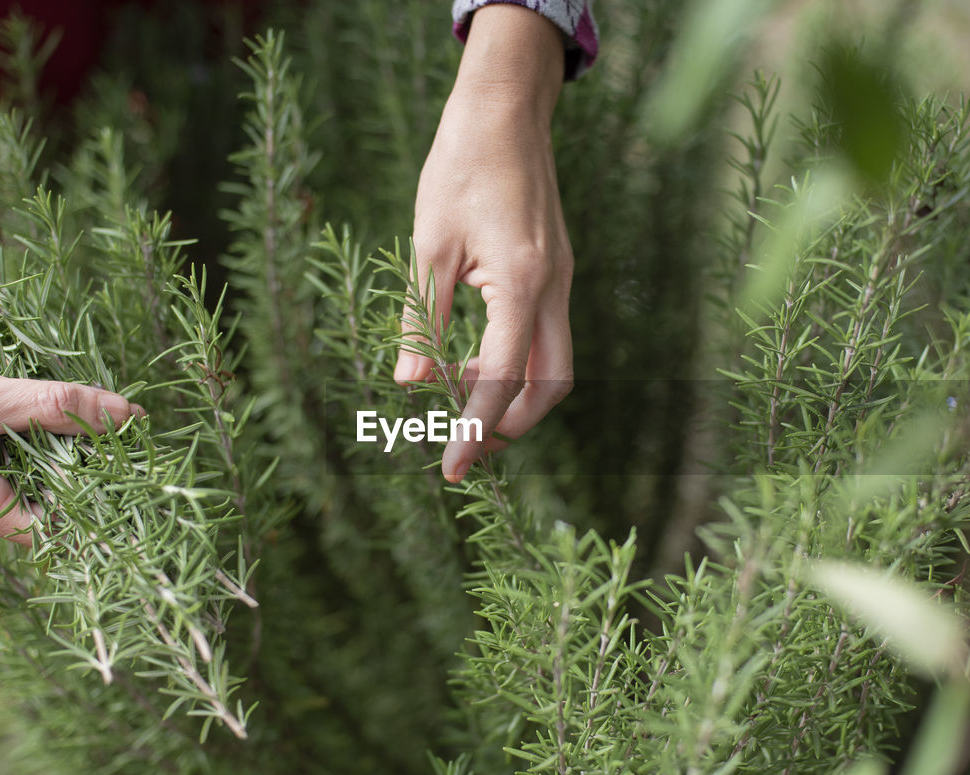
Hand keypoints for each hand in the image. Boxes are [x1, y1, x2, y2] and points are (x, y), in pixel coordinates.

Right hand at [0, 338, 140, 544]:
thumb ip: (56, 406)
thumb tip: (127, 414)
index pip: (61, 528)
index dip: (106, 510)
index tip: (147, 484)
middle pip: (61, 492)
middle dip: (99, 465)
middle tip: (141, 436)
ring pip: (48, 460)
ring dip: (77, 435)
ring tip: (121, 416)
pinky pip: (28, 435)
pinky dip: (51, 417)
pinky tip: (76, 397)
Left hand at [396, 4, 573, 482]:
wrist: (505, 112)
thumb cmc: (461, 167)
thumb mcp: (428, 245)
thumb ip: (420, 319)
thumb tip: (407, 383)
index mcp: (523, 284)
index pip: (502, 380)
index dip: (474, 429)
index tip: (450, 469)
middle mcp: (555, 289)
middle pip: (551, 386)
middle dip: (510, 424)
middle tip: (462, 445)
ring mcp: (562, 281)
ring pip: (554, 366)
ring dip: (512, 395)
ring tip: (455, 397)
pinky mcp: (556, 272)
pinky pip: (544, 336)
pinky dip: (514, 363)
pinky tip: (470, 358)